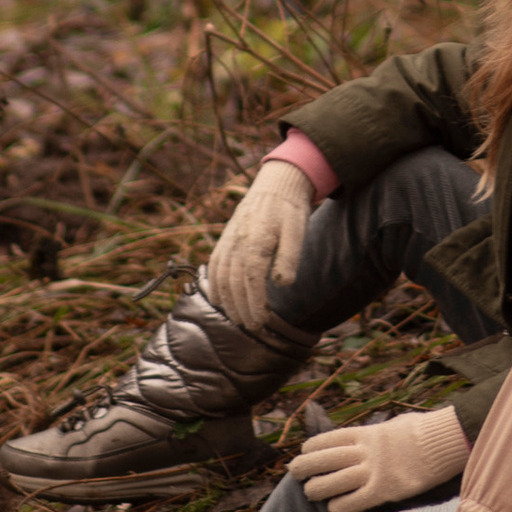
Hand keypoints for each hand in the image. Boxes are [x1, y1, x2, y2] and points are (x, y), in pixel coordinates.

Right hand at [207, 157, 316, 331]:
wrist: (275, 184)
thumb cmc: (289, 210)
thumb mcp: (297, 231)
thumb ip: (289, 257)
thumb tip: (282, 284)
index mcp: (256, 242)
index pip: (251, 281)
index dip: (254, 304)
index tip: (261, 321)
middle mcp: (237, 243)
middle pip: (234, 283)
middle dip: (241, 308)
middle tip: (252, 327)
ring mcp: (228, 241)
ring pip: (221, 277)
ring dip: (227, 301)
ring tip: (237, 319)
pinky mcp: (225, 239)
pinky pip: (213, 265)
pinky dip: (213, 284)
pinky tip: (218, 299)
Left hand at [287, 404, 468, 511]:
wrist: (443, 443)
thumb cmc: (423, 432)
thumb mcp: (395, 425)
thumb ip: (378, 432)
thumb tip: (372, 435)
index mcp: (366, 433)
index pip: (329, 438)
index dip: (312, 446)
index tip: (305, 451)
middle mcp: (364, 452)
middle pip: (323, 459)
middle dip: (304, 466)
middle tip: (295, 472)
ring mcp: (372, 472)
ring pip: (331, 483)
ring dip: (315, 489)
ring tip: (310, 492)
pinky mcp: (382, 491)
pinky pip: (352, 502)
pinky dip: (339, 506)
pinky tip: (335, 508)